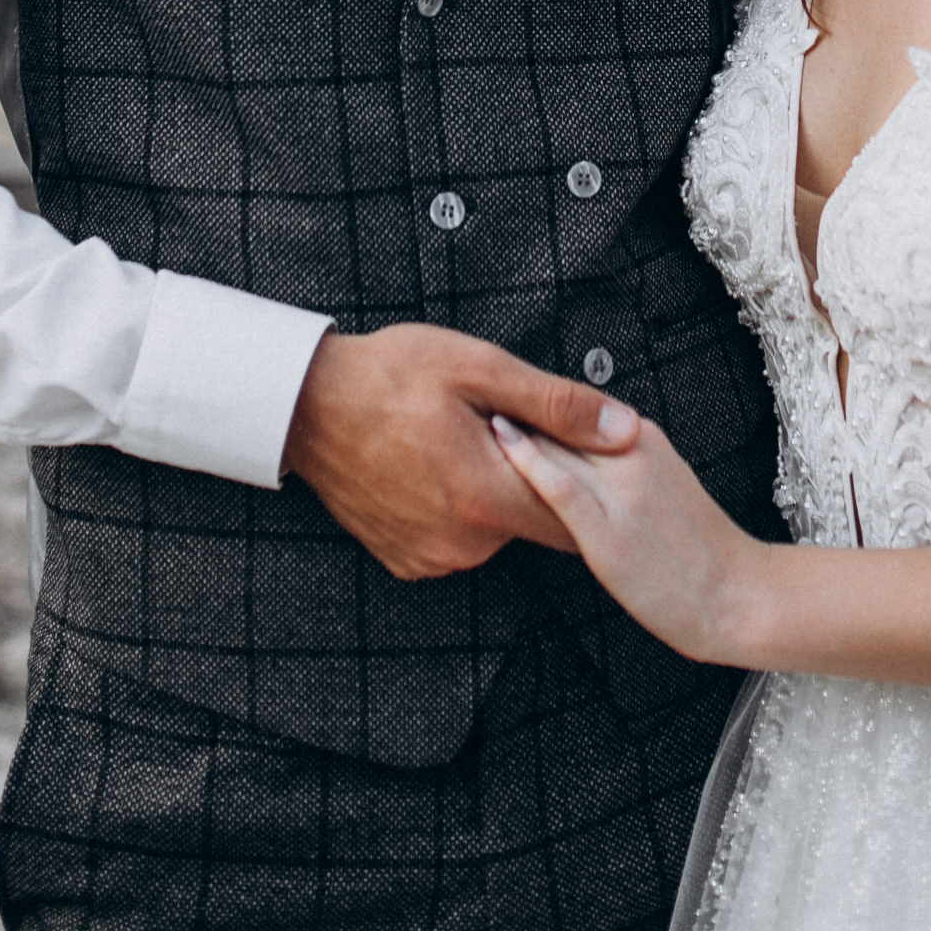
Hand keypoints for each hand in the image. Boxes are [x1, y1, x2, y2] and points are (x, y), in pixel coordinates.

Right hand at [282, 325, 635, 578]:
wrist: (306, 405)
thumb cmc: (391, 376)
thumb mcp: (481, 369)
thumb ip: (558, 406)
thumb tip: (624, 429)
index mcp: (488, 499)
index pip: (577, 515)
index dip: (589, 478)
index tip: (585, 447)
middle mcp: (465, 544)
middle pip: (536, 520)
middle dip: (541, 478)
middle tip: (507, 423)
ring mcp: (433, 557)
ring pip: (497, 527)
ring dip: (497, 491)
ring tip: (466, 437)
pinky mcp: (408, 560)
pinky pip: (460, 537)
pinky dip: (461, 506)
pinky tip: (439, 464)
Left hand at [491, 409, 772, 666]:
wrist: (738, 593)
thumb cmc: (701, 549)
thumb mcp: (664, 481)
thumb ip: (620, 461)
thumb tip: (576, 449)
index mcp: (643, 438)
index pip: (574, 409)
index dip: (533, 401)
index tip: (496, 390)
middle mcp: (630, 452)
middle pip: (560, 418)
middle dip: (517, 403)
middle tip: (471, 387)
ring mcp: (620, 490)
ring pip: (554, 442)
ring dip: (514, 422)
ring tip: (471, 404)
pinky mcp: (608, 531)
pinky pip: (560, 486)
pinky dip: (527, 459)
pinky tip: (501, 443)